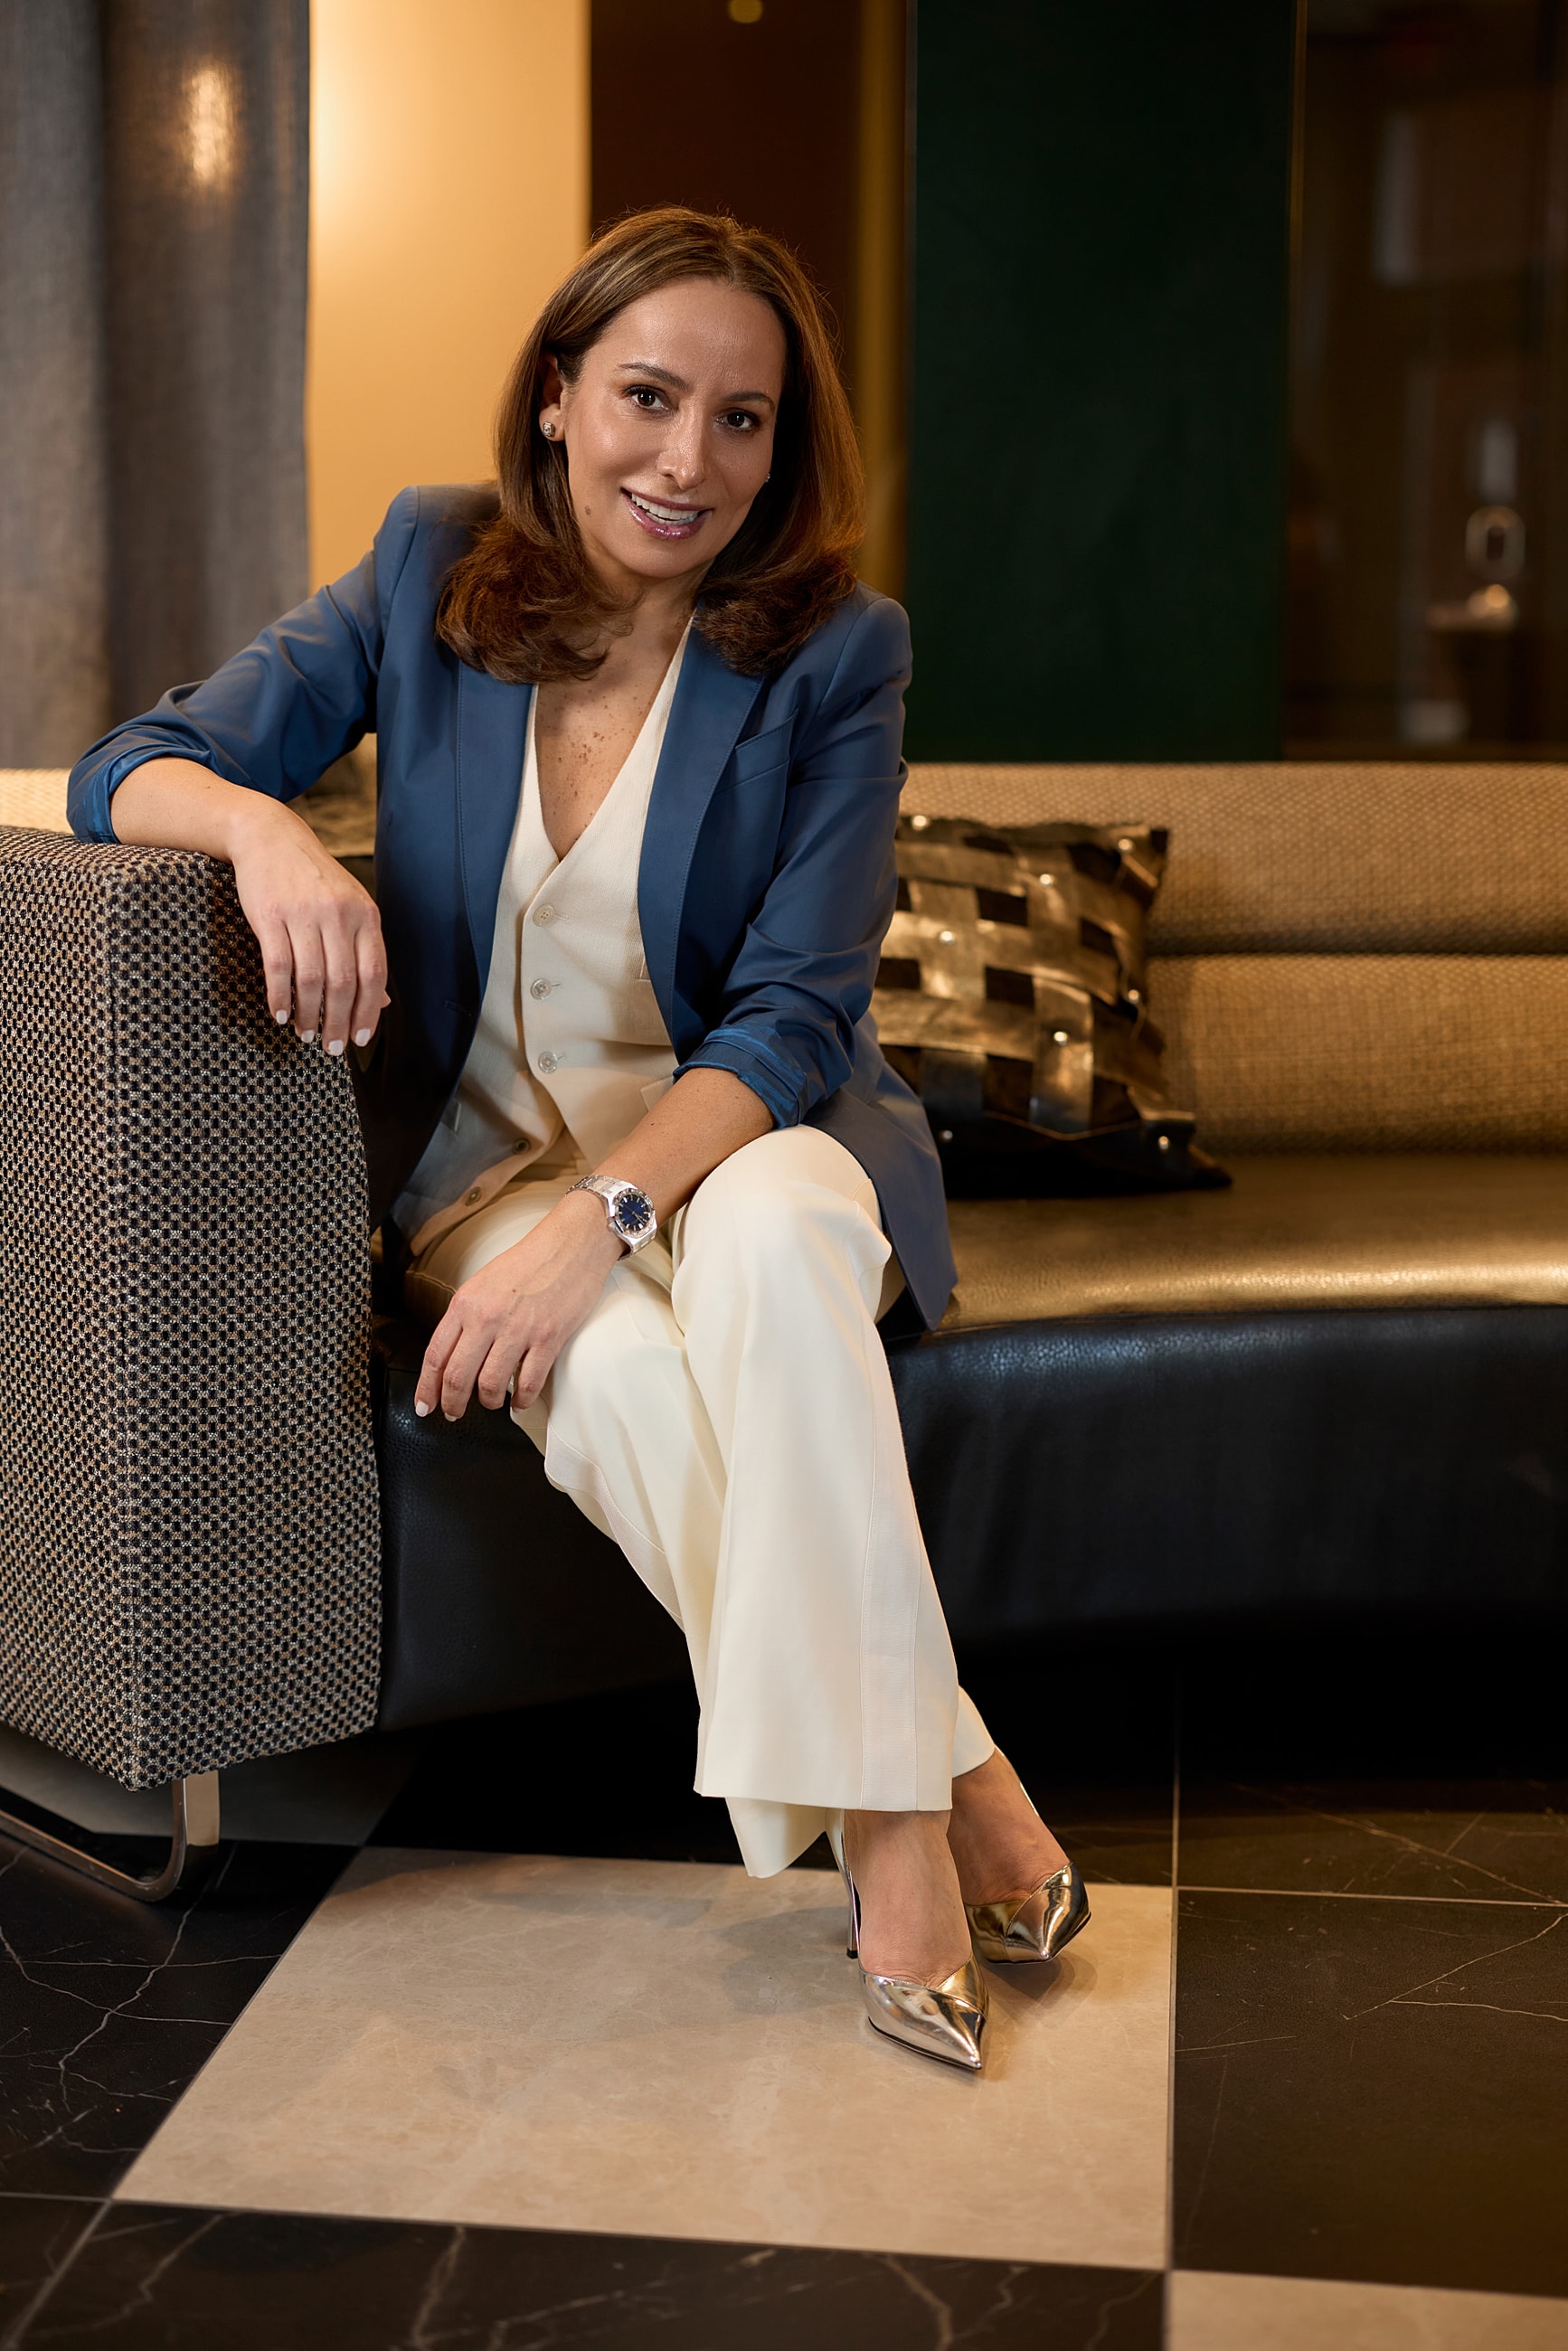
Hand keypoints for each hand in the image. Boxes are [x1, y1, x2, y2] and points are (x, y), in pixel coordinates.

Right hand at [228, 797, 387, 1051]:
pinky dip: (279, 996)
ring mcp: (304, 914)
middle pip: (345, 983)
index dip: (368, 1012)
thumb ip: (365, 952)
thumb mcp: (350, 908)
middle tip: (332, 1048)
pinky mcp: (270, 916)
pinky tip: (279, 1014)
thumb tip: (382, 1003)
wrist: (270, 837)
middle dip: (339, 1022)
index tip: (361, 1039)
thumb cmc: (313, 880)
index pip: (374, 974)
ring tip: (306, 1034)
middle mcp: (339, 915)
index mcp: (366, 915)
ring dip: (309, 1014)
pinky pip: (278, 966)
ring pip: (312, 979)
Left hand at [416, 1192, 623, 1419]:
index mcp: (466, 1303)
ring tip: (491, 1403)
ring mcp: (518, 1330)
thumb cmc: (528, 1262)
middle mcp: (487, 1318)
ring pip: (490, 1385)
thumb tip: (455, 1353)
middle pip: (457, 1377)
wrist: (570, 1245)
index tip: (425, 1405)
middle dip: (452, 1404)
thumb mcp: (483, 1282)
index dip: (427, 1387)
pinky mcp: (548, 1338)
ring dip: (488, 1403)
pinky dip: (521, 1400)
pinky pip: (527, 1383)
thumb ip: (466, 1316)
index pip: (436, 1355)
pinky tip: (519, 1401)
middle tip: (453, 1413)